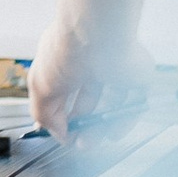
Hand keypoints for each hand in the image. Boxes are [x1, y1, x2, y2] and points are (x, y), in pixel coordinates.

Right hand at [28, 19, 155, 140]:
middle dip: (82, 126)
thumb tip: (56, 133)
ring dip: (101, 128)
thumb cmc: (65, 51)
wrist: (96, 33)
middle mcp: (91, 63)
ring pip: (112, 104)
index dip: (62, 115)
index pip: (65, 91)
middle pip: (90, 101)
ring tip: (91, 142)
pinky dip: (125, 121)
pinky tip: (114, 133)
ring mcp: (115, 69)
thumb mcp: (40, 86)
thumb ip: (44, 113)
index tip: (62, 134)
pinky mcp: (137, 74)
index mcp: (67, 59)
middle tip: (79, 143)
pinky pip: (135, 102)